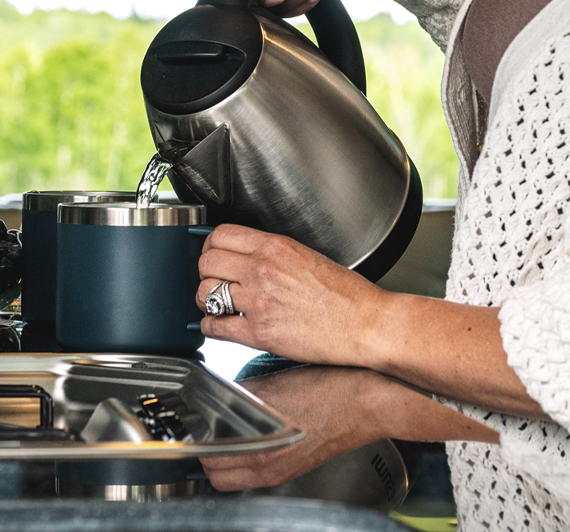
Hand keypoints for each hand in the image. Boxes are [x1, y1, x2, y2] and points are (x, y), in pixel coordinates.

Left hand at [194, 225, 388, 365]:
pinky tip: (220, 324)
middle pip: (206, 262)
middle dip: (205, 271)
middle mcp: (262, 270)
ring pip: (204, 293)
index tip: (213, 253)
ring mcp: (258, 302)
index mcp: (274, 247)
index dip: (210, 245)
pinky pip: (214, 326)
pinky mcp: (258, 333)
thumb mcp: (307, 256)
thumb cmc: (346, 294)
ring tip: (217, 304)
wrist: (365, 324)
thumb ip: (272, 253)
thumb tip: (246, 256)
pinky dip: (211, 326)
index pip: (220, 235)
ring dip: (206, 299)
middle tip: (213, 279)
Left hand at [197, 366, 388, 490]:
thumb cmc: (328, 390)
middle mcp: (270, 468)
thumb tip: (215, 398)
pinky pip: (257, 473)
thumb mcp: (273, 386)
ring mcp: (283, 471)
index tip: (193, 423)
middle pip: (217, 475)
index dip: (196, 438)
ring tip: (226, 433)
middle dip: (207, 454)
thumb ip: (239, 396)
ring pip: (236, 477)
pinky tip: (254, 436)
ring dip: (226, 459)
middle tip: (205, 429)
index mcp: (261, 451)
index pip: (207, 457)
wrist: (366, 401)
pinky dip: (248, 460)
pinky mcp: (295, 467)